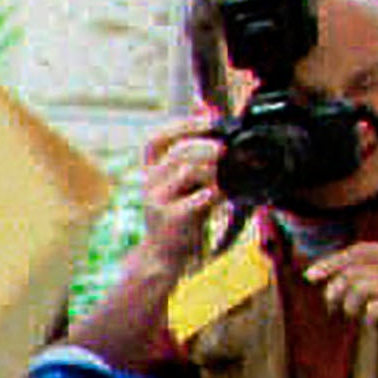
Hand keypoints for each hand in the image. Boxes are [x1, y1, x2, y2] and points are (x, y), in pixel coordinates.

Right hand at [136, 110, 225, 265]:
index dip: (181, 127)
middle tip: (226, 151)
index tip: (209, 121)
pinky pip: (200, 196)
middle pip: (180, 152)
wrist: (165, 257)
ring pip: (190, 170)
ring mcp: (157, 200)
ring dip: (216, 170)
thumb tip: (221, 137)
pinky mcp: (171, 217)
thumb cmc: (182, 218)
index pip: (155, 141)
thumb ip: (198, 163)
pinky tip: (225, 195)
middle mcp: (150, 183)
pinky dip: (218, 192)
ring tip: (227, 179)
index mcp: (151, 172)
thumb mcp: (187, 187)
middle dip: (208, 147)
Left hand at [304, 234, 377, 323]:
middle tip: (334, 308)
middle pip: (352, 272)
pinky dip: (371, 321)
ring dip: (351, 308)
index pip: (360, 252)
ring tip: (363, 318)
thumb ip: (372, 273)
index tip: (310, 276)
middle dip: (334, 293)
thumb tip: (314, 277)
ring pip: (359, 289)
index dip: (331, 263)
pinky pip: (374, 310)